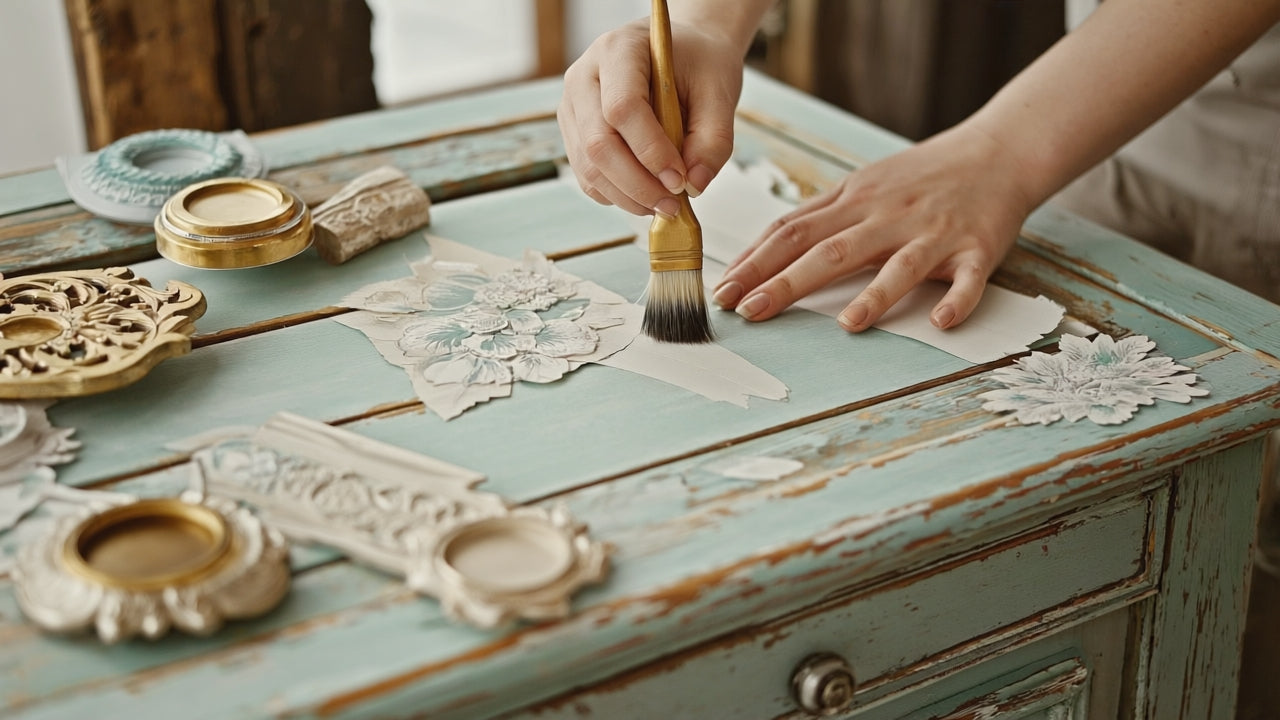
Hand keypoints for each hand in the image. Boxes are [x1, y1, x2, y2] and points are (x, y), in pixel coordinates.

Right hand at [557, 18, 744, 217]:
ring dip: (628, 196)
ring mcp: (573, 107)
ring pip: (589, 167)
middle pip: (598, 143)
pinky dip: (617, 195)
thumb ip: (714, 138)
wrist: (683, 52)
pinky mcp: (575, 134)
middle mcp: (584, 77)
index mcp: (618, 50)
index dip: (650, 150)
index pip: (622, 107)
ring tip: (666, 204)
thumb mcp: (719, 91)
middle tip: (674, 204)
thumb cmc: (699, 64)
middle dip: (637, 184)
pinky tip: (648, 194)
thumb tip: (694, 186)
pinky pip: (588, 177)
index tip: (681, 179)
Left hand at [712, 122, 1037, 330]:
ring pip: (900, 264)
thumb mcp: (861, 186)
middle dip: (786, 282)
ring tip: (847, 324)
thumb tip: (758, 252)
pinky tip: (941, 321)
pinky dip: (957, 300)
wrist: (996, 151)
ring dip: (876, 294)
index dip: (755, 261)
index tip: (723, 290)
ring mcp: (933, 233)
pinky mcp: (978, 248)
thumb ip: (816, 218)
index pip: (793, 231)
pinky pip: (968, 279)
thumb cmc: (919, 176)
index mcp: (855, 201)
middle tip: (749, 311)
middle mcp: (888, 216)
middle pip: (831, 250)